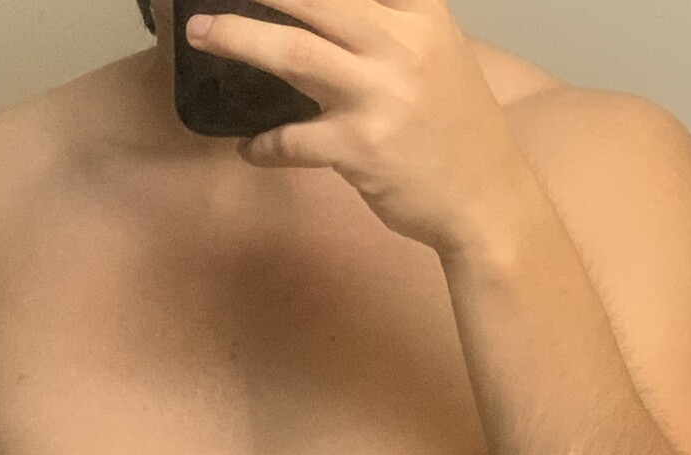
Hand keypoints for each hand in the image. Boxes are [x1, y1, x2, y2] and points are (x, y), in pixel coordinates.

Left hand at [185, 0, 526, 253]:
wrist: (487, 200)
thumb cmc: (457, 131)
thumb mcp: (438, 56)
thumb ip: (391, 27)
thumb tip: (325, 16)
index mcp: (421, 15)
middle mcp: (401, 46)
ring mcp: (380, 97)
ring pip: (294, 55)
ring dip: (239, 40)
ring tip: (203, 35)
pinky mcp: (362, 149)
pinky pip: (293, 140)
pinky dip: (264, 145)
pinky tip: (249, 148)